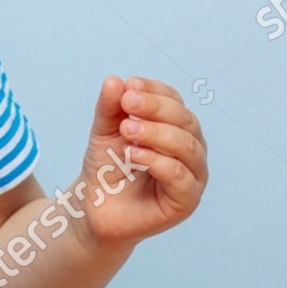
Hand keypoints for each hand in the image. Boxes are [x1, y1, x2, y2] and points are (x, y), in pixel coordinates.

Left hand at [70, 76, 208, 250]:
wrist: (94, 207)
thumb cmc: (107, 167)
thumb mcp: (104, 131)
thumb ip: (110, 107)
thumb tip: (115, 81)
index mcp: (175, 127)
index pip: (174, 101)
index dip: (154, 90)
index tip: (129, 85)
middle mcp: (190, 148)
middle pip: (185, 120)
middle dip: (155, 108)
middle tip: (127, 104)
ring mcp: (192, 175)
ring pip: (187, 146)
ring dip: (157, 133)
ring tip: (127, 130)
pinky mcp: (186, 200)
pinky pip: (181, 176)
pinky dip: (158, 161)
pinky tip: (134, 154)